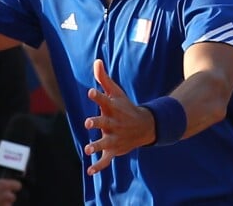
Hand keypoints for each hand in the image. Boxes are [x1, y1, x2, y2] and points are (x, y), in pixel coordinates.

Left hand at [84, 59, 154, 174]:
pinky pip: (106, 160)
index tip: (90, 92)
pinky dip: (99, 166)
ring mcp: (115, 137)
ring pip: (105, 143)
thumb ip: (103, 78)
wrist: (144, 126)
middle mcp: (114, 123)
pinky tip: (90, 171)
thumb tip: (96, 60)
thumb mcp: (115, 92)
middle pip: (104, 123)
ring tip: (87, 149)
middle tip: (88, 122)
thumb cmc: (125, 106)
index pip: (104, 100)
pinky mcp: (114, 150)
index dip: (97, 96)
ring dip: (97, 146)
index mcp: (113, 108)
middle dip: (97, 123)